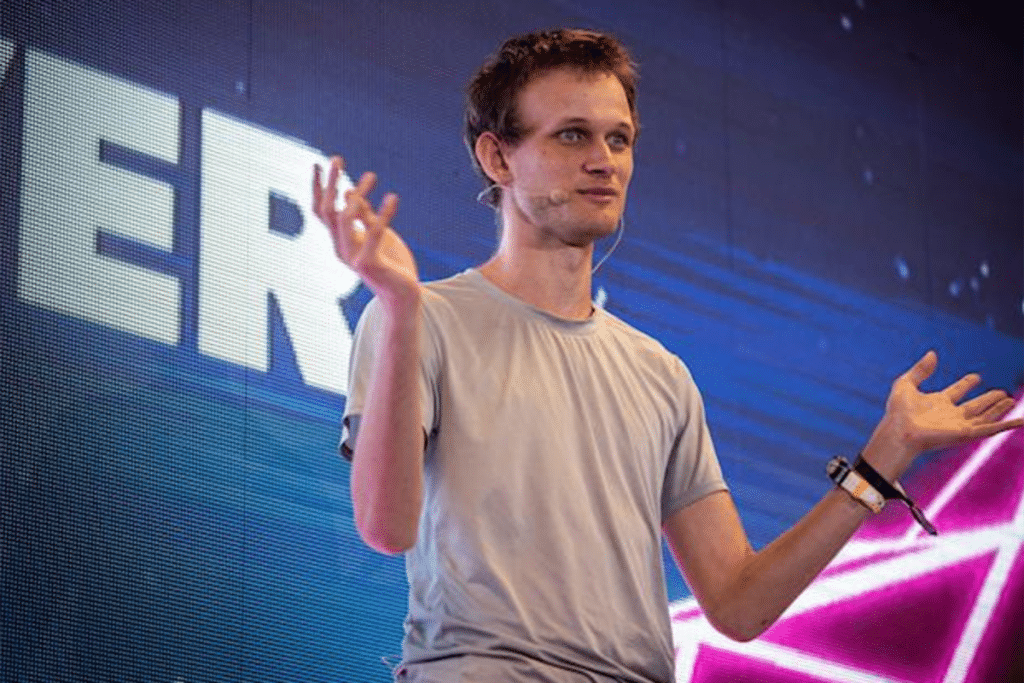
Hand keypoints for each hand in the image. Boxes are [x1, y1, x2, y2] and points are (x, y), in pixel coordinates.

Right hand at [312, 156, 419, 309]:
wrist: (403, 296)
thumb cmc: (391, 264)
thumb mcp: (378, 234)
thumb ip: (364, 215)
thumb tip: (350, 192)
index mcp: (340, 241)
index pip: (322, 211)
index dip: (318, 188)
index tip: (318, 163)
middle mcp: (341, 248)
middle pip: (327, 211)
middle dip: (328, 183)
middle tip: (336, 158)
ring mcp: (353, 257)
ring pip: (345, 219)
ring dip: (358, 194)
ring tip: (372, 175)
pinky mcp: (370, 263)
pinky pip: (375, 233)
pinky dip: (383, 213)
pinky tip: (393, 197)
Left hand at [879, 351, 1022, 460]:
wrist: (899, 431)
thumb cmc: (898, 411)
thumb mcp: (905, 384)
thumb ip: (920, 369)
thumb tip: (932, 353)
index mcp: (937, 403)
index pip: (956, 391)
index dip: (966, 384)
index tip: (976, 377)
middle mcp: (950, 414)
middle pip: (974, 405)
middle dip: (987, 399)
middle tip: (1001, 392)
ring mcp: (960, 425)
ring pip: (985, 416)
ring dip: (998, 408)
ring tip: (1010, 399)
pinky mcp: (967, 433)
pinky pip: (991, 429)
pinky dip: (1007, 425)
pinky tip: (1021, 421)